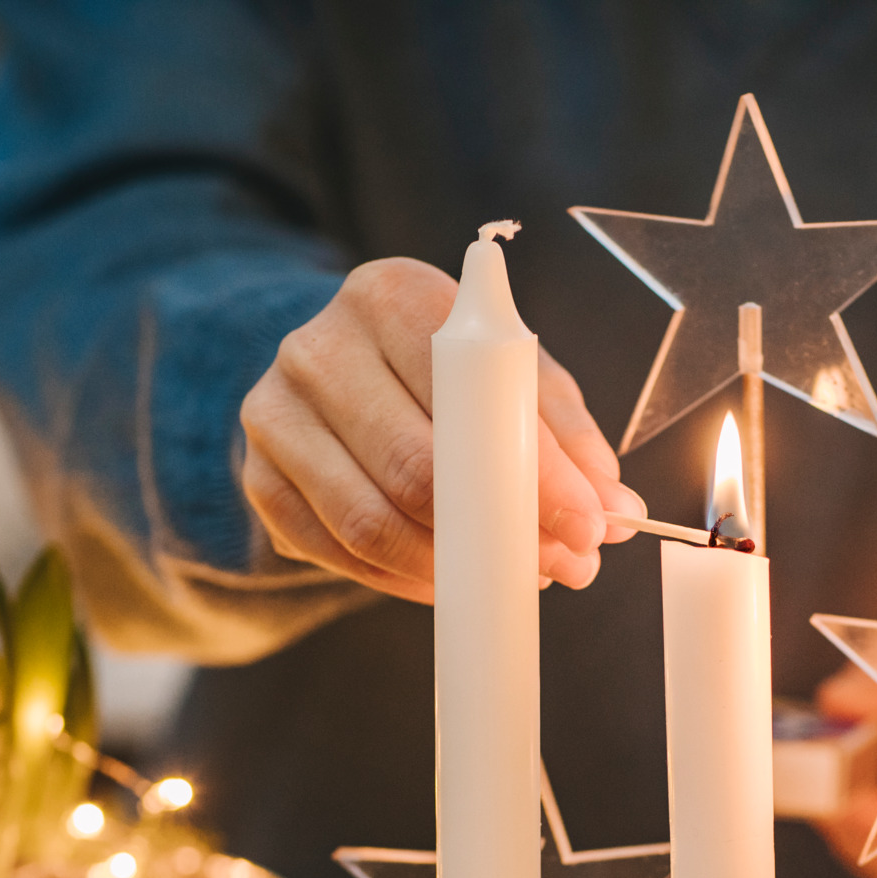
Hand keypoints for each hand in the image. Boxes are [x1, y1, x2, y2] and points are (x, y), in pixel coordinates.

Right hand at [239, 257, 644, 602]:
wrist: (330, 376)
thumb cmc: (435, 372)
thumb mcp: (506, 374)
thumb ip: (561, 431)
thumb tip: (616, 509)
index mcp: (390, 295)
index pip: (468, 392)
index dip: (534, 468)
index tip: (589, 523)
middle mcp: (319, 347)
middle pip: (413, 465)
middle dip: (501, 531)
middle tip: (563, 565)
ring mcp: (275, 416)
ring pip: (370, 522)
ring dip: (455, 567)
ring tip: (514, 577)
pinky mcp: (261, 481)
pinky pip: (340, 553)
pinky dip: (405, 580)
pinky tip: (450, 582)